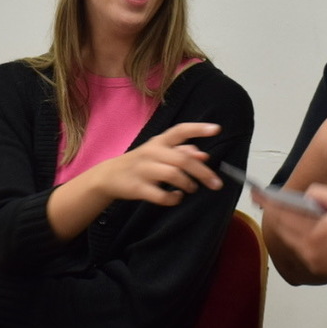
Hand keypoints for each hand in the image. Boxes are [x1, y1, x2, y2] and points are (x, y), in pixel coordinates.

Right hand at [91, 121, 223, 206]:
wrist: (109, 176)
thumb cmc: (142, 163)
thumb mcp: (159, 152)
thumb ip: (182, 151)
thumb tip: (204, 156)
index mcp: (159, 141)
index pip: (180, 130)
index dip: (199, 129)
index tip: (217, 129)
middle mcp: (152, 152)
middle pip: (182, 159)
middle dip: (203, 172)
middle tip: (217, 184)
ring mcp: (144, 170)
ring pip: (173, 175)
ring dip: (188, 184)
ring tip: (192, 188)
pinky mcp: (137, 187)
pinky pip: (161, 195)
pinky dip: (173, 198)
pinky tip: (176, 197)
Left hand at [263, 185, 326, 287]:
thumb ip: (323, 195)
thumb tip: (306, 196)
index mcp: (313, 233)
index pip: (284, 214)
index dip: (270, 203)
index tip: (257, 194)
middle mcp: (309, 250)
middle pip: (284, 230)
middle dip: (275, 215)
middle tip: (266, 202)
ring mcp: (314, 262)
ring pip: (292, 241)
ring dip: (287, 227)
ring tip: (285, 212)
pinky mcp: (322, 270)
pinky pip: (303, 250)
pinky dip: (298, 238)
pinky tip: (304, 228)